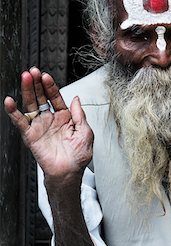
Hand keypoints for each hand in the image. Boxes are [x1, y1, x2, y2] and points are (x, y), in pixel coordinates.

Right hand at [4, 67, 93, 181]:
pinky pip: (20, 122)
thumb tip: (76, 98)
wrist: (69, 173)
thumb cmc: (79, 156)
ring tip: (24, 78)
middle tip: (33, 72)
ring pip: (31, 105)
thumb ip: (79, 115)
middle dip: (37, 84)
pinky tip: (10, 102)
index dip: (50, 87)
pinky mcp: (31, 136)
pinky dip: (14, 112)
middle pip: (41, 97)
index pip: (56, 97)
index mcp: (65, 117)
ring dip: (27, 91)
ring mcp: (40, 126)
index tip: (46, 76)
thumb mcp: (85, 132)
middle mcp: (51, 119)